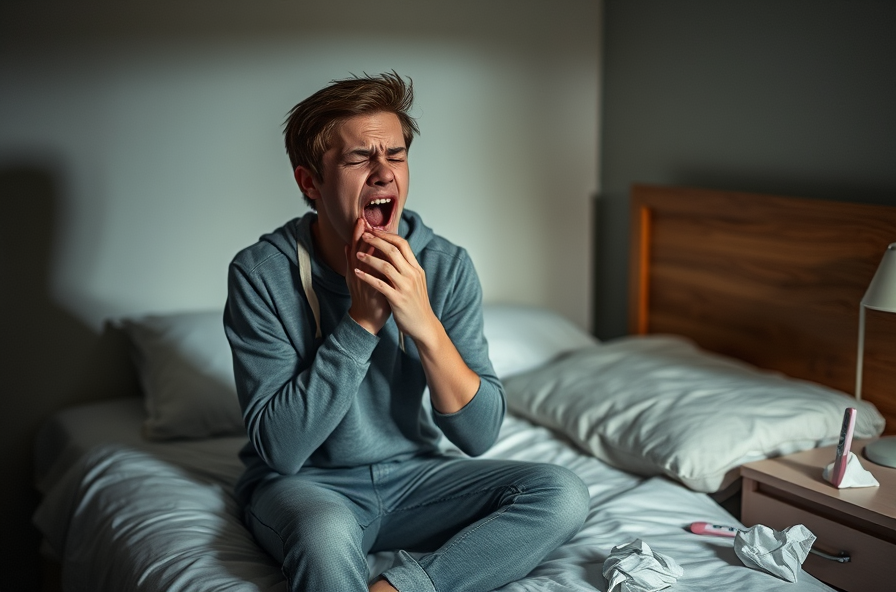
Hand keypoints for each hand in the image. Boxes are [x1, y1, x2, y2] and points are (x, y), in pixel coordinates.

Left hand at [352, 226, 437, 343]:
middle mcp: (412, 275)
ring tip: (357, 254)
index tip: (374, 230)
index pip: (403, 244)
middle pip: (393, 250)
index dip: (387, 235)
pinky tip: (356, 273)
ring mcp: (405, 287)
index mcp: (416, 269)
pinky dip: (366, 277)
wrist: (424, 325)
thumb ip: (407, 267)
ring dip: (369, 258)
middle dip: (376, 241)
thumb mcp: (416, 281)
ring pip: (385, 266)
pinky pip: (379, 285)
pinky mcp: (398, 299)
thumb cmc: (416, 303)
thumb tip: (394, 252)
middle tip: (363, 235)